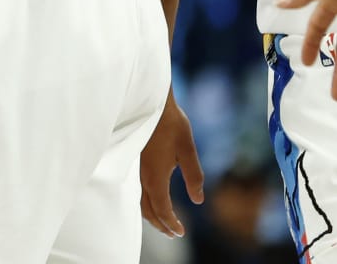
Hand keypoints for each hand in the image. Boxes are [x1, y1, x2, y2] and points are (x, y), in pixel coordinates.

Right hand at [139, 90, 204, 237]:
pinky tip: (156, 198)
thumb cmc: (171, 124)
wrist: (151, 102)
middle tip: (174, 233)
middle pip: (149, 211)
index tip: (181, 232)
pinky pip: (140, 192)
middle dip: (161, 225)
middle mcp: (145, 178)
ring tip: (165, 221)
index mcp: (156, 178)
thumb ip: (193, 176)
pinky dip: (148, 203)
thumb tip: (198, 199)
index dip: (171, 224)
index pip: (163, 210)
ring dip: (153, 215)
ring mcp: (139, 170)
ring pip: (142, 202)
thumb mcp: (188, 150)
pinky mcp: (138, 163)